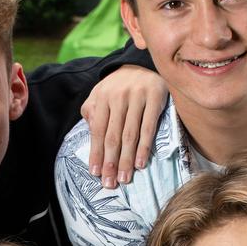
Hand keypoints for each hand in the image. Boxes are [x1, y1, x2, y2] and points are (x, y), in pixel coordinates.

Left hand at [80, 65, 168, 188]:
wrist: (144, 62)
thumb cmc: (119, 85)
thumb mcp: (100, 92)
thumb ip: (91, 110)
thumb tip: (90, 130)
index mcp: (102, 97)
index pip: (98, 130)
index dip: (96, 153)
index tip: (96, 173)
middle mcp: (118, 96)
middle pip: (113, 136)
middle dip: (110, 162)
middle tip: (110, 183)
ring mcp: (137, 97)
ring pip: (130, 135)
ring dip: (126, 160)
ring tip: (124, 178)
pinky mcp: (155, 97)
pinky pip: (149, 127)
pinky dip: (144, 146)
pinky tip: (140, 162)